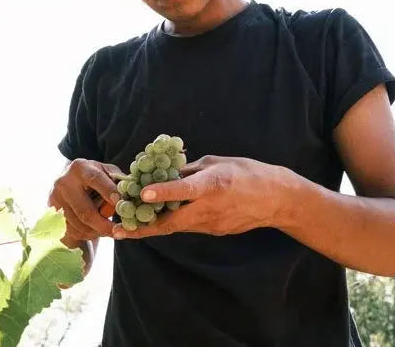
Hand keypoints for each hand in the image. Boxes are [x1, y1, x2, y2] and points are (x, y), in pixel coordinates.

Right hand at [48, 158, 123, 247]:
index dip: (109, 191)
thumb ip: (118, 180)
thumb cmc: (93, 177)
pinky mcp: (52, 213)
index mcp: (80, 168)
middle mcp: (64, 182)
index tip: (121, 203)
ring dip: (98, 232)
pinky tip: (95, 230)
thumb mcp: (105, 172)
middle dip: (104, 224)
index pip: (95, 179)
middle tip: (120, 232)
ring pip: (80, 225)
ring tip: (110, 230)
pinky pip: (72, 231)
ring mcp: (55, 199)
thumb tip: (134, 192)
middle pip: (86, 211)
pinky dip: (88, 234)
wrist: (66, 183)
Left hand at [112, 155, 290, 238]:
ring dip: (153, 226)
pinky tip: (156, 219)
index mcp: (212, 185)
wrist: (275, 199)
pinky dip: (171, 223)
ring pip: (176, 226)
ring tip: (127, 225)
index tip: (143, 194)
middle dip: (143, 227)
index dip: (163, 192)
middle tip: (119, 229)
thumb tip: (165, 171)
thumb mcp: (216, 162)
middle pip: (171, 222)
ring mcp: (212, 224)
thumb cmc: (247, 172)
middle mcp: (210, 208)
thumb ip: (189, 170)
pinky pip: (188, 226)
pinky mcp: (214, 231)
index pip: (184, 190)